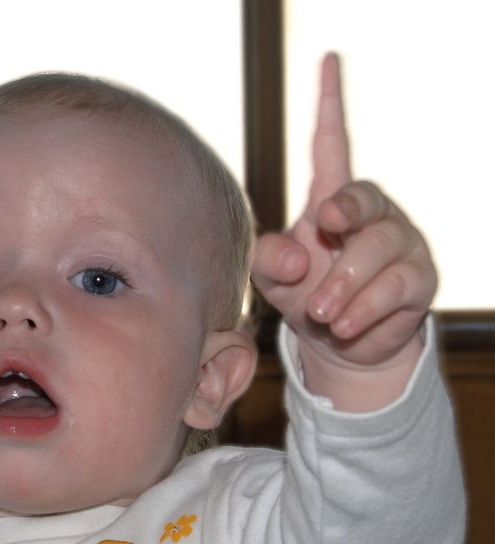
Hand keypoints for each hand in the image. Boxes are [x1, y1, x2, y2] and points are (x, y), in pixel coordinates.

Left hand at [251, 54, 435, 407]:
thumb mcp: (272, 277)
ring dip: (343, 285)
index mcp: (331, 199)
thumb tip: (300, 254)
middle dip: (344, 215)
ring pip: (378, 248)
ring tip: (321, 313)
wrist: (337, 340)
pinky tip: (343, 326)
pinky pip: (394, 288)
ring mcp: (400, 244)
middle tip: (322, 234)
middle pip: (362, 197)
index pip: (333, 144)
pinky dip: (363, 309)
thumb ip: (268, 259)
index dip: (330, 103)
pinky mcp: (417, 280)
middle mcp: (371, 213)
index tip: (327, 61)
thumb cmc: (303, 293)